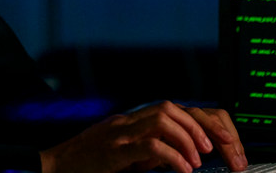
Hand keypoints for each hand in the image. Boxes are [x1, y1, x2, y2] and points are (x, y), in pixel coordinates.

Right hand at [39, 100, 246, 172]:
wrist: (55, 167)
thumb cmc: (87, 164)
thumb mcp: (124, 155)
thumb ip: (148, 151)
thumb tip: (180, 157)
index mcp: (132, 121)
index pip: (173, 109)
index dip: (199, 121)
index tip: (220, 141)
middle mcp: (127, 121)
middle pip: (171, 108)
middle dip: (199, 126)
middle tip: (216, 149)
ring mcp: (120, 133)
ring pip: (163, 119)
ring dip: (187, 138)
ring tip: (198, 160)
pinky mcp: (114, 150)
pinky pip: (150, 145)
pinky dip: (172, 156)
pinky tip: (183, 169)